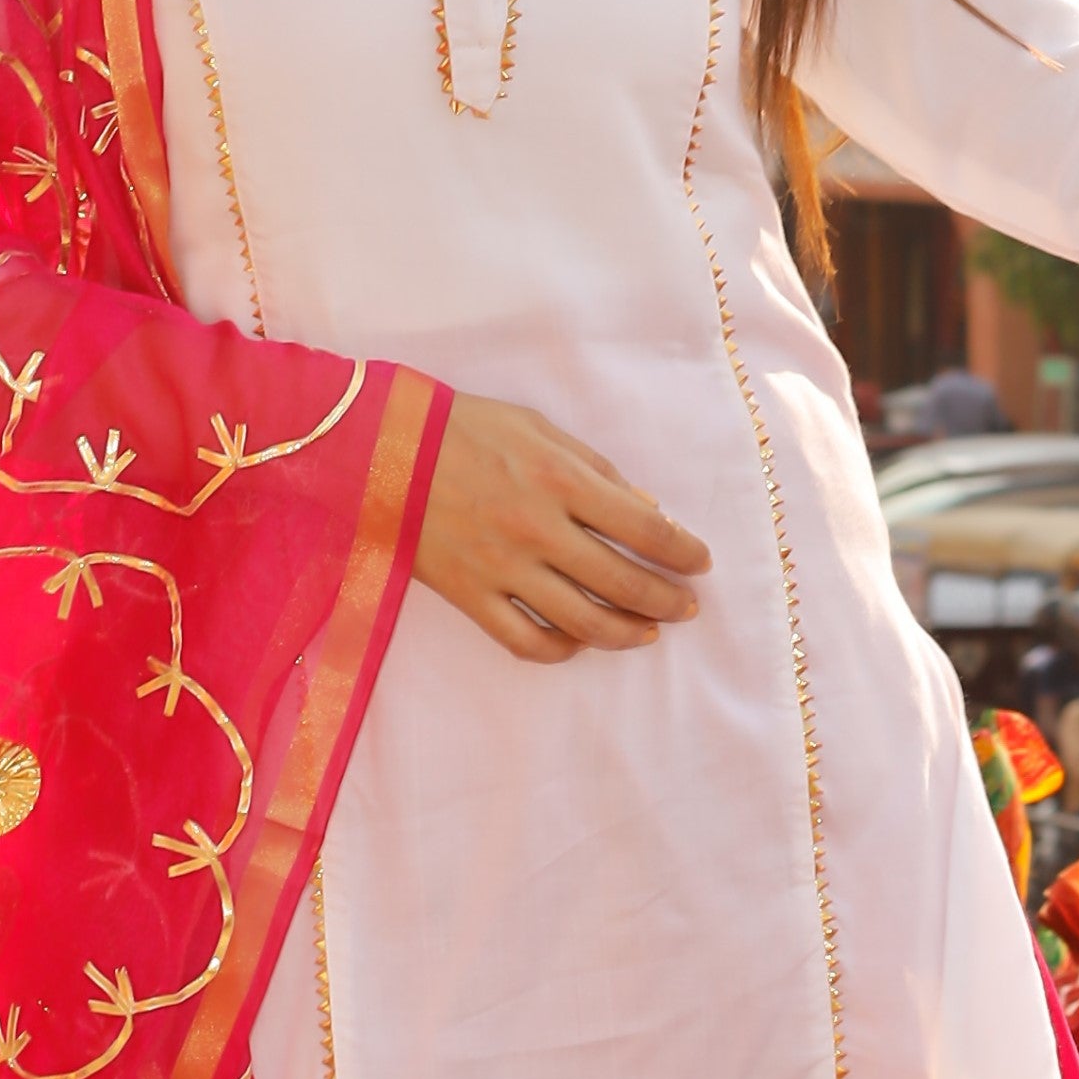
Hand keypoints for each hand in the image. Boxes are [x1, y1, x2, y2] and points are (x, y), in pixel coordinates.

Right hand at [413, 390, 707, 664]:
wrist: (378, 449)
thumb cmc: (464, 429)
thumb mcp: (539, 429)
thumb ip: (597, 470)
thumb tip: (648, 511)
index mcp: (561, 480)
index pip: (646, 529)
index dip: (683, 552)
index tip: (699, 563)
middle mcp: (538, 529)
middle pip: (624, 582)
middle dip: (668, 601)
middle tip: (687, 607)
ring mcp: (502, 568)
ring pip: (582, 622)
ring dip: (626, 633)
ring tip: (647, 632)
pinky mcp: (468, 594)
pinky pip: (524, 640)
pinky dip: (561, 649)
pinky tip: (580, 642)